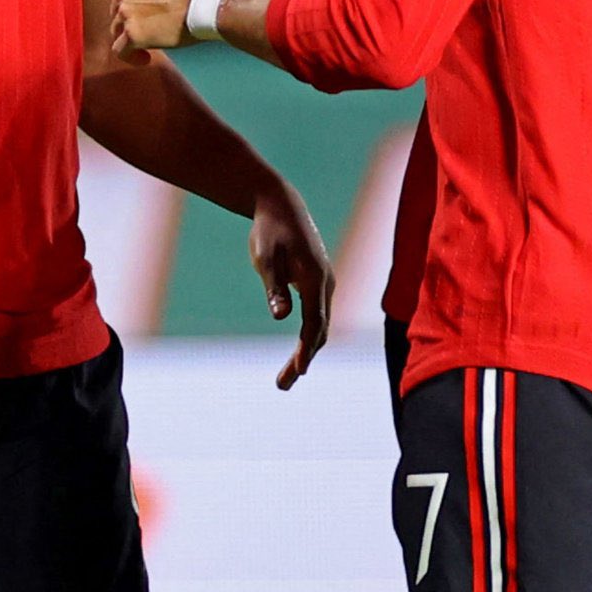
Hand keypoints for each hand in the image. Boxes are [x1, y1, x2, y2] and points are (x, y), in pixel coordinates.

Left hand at [110, 0, 214, 62]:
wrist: (210, 2)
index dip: (132, 2)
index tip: (148, 10)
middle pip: (116, 10)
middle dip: (131, 19)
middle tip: (154, 26)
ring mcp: (126, 12)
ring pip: (117, 29)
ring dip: (130, 37)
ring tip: (151, 43)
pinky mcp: (133, 34)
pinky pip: (121, 50)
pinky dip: (130, 56)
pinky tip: (145, 57)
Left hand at [250, 177, 334, 389]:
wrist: (280, 205)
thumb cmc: (270, 231)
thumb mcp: (266, 258)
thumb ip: (273, 287)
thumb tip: (280, 316)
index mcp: (314, 279)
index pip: (313, 322)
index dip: (306, 349)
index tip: (298, 371)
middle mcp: (326, 284)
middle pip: (319, 330)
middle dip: (303, 359)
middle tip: (282, 385)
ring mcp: (324, 284)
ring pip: (320, 325)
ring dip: (306, 351)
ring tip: (288, 377)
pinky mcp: (318, 283)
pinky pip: (317, 316)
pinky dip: (309, 337)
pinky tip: (298, 352)